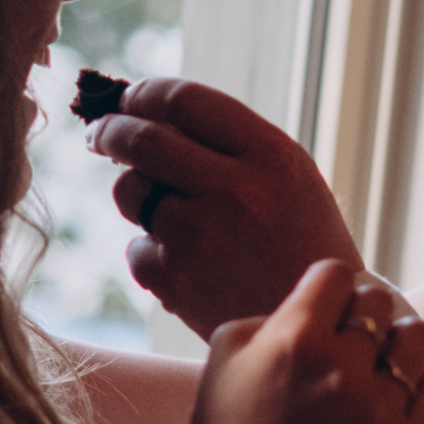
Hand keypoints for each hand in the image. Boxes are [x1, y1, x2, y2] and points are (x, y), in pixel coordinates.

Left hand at [89, 79, 360, 332]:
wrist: (322, 330)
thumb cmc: (300, 245)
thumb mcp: (291, 178)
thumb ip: (229, 142)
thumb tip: (143, 111)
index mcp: (271, 154)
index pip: (185, 99)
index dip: (144, 93)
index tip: (129, 98)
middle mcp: (234, 189)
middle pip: (141, 138)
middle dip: (109, 129)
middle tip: (100, 134)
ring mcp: (200, 235)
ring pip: (131, 191)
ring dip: (137, 194)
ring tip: (173, 216)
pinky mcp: (174, 280)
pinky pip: (137, 246)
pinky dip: (154, 252)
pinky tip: (191, 268)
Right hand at [173, 258, 423, 423]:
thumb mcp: (226, 354)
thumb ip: (278, 312)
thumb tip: (327, 299)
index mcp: (294, 341)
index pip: (337, 273)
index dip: (327, 288)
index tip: (320, 309)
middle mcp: (342, 373)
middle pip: (379, 301)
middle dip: (359, 313)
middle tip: (343, 340)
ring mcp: (378, 414)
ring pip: (419, 336)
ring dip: (398, 339)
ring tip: (377, 359)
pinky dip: (421, 378)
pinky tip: (393, 390)